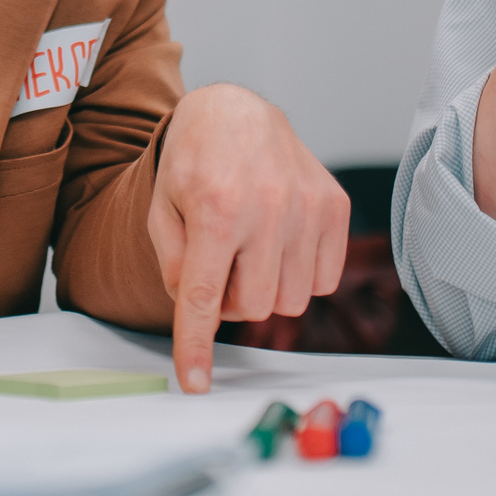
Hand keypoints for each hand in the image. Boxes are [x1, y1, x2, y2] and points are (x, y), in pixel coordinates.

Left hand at [149, 84, 351, 393]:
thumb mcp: (161, 210)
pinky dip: (299, 275)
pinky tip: (279, 243)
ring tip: (249, 250)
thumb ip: (172, 266)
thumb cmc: (194, 163)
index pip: (203, 295)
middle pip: (254, 306)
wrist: (235, 112)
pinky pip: (324, 281)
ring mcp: (307, 206)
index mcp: (214, 207)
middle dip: (232, 300)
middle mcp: (266, 206)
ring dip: (267, 289)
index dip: (196, 345)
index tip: (195, 382)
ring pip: (291, 300)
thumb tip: (198, 314)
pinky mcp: (335, 206)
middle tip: (220, 266)